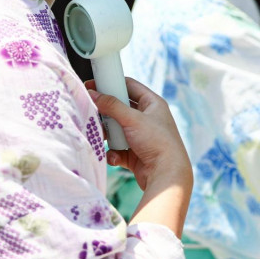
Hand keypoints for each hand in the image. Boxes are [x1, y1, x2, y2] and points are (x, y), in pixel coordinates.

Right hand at [86, 77, 191, 191]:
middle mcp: (148, 119)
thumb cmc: (156, 141)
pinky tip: (115, 157)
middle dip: (106, 114)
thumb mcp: (132, 119)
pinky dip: (114, 153)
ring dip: (108, 135)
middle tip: (93, 113)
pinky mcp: (136, 154)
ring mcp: (141, 137)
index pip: (130, 86)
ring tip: (102, 138)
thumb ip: (111, 105)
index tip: (93, 84)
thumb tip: (93, 93)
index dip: (112, 83)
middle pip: (120, 109)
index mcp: (152, 104)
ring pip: (117, 130)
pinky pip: (118, 149)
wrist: (166, 175)